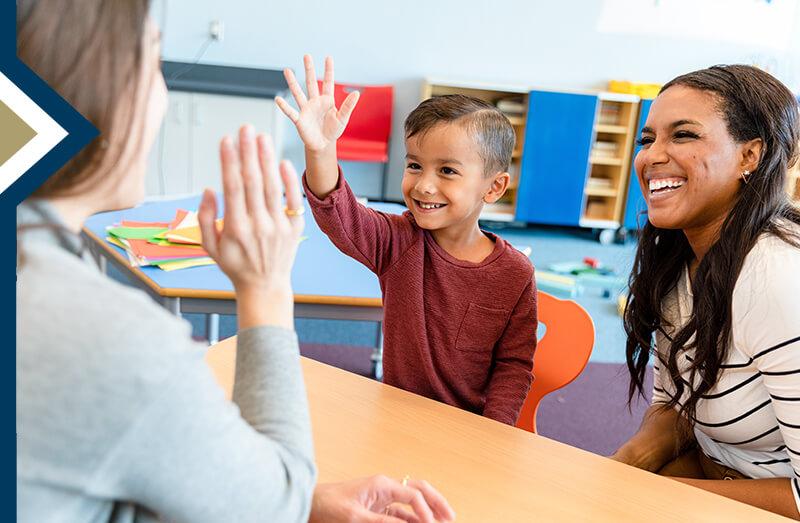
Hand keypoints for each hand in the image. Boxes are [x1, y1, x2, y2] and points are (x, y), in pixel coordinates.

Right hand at [198, 125, 303, 302]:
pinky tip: (283, 161)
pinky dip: (289, 181)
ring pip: (273, 187)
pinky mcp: (295, 228)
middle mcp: (259, 226)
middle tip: (246, 128)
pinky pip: (293, 201)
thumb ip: (204, 218)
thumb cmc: (234, 265)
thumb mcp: (209, 246)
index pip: (232, 188)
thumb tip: (209, 189)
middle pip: (253, 182)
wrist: (265, 286)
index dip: (229, 162)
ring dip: (267, 160)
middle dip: (248, 153)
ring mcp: (279, 227)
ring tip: (262, 137)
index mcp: (236, 229)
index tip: (226, 140)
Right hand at [275, 55, 358, 152]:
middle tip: (307, 56)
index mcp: (327, 100)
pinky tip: (278, 100)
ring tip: (287, 70)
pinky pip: (291, 112)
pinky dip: (284, 107)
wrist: (323, 144)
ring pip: (298, 93)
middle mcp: (315, 102)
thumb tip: (356, 93)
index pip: (328, 83)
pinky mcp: (300, 120)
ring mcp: (306, 109)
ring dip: (292, 82)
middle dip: (309, 69)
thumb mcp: (343, 118)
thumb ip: (348, 106)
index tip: (328, 58)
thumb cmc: (333, 130)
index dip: (328, 71)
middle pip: (311, 83)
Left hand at [309, 475, 455, 522]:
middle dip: (436, 502)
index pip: (412, 495)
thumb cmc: (327, 506)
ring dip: (427, 511)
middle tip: (451, 516)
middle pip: (418, 490)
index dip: (426, 512)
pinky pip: (401, 513)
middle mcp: (385, 488)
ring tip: (442, 521)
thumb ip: (382, 522)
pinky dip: (413, 520)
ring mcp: (382, 497)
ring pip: (412, 502)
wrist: (309, 504)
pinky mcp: (377, 508)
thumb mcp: (355, 517)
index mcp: (381, 484)